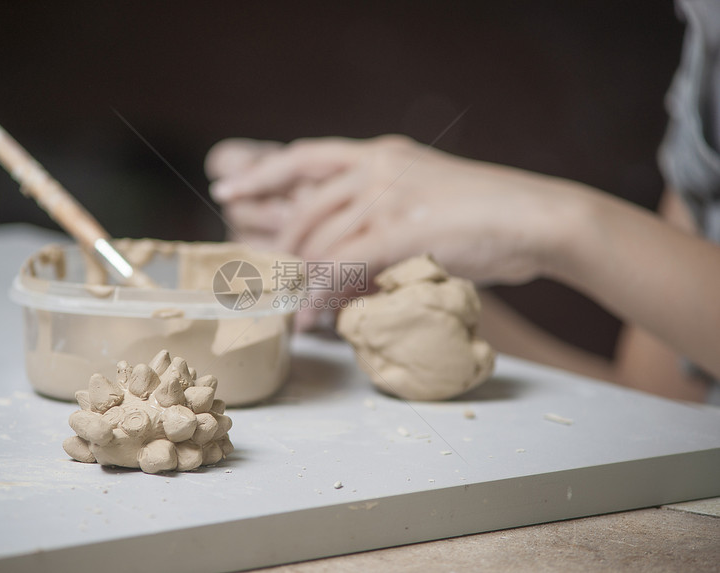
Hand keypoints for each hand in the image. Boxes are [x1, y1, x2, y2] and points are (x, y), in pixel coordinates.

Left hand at [208, 135, 569, 285]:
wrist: (538, 216)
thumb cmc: (486, 213)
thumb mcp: (425, 197)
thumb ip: (382, 215)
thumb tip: (345, 254)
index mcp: (381, 154)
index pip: (306, 155)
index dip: (262, 174)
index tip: (228, 190)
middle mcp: (378, 168)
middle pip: (306, 208)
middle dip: (281, 248)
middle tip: (269, 278)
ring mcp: (390, 196)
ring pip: (322, 241)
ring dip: (301, 281)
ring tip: (293, 309)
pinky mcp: (404, 230)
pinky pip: (344, 266)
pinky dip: (323, 294)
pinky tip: (313, 316)